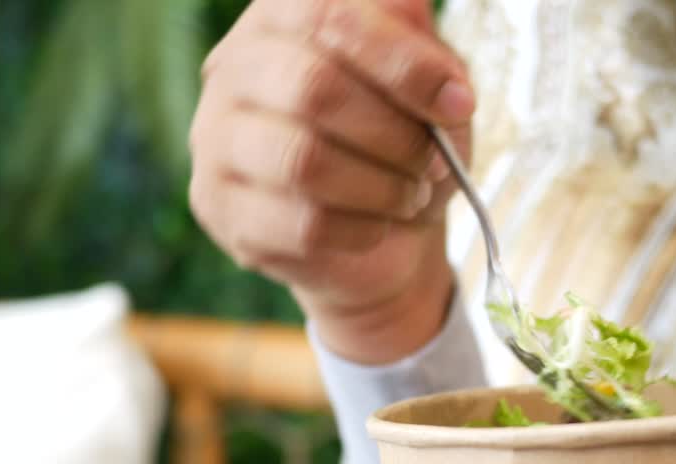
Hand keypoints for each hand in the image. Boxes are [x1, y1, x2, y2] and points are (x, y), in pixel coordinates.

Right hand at [189, 0, 474, 363]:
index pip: (333, 17)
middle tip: (434, 163)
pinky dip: (360, 230)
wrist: (381, 230)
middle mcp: (235, 66)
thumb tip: (427, 45)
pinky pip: (300, 223)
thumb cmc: (399, 141)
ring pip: (303, 161)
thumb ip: (423, 51)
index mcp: (283, 16)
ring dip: (381, 187)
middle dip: (396, 136)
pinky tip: (377, 226)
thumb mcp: (426, 86)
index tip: (459, 105)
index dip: (405, 64)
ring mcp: (216, 138)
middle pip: (315, 89)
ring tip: (410, 195)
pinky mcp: (220, 208)